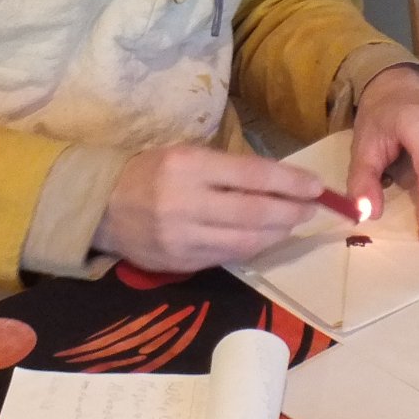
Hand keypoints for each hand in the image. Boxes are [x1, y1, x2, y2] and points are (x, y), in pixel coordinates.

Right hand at [92, 145, 323, 273]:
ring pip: (245, 241)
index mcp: (188, 166)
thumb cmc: (150, 172)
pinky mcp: (180, 263)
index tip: (316, 186)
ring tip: (292, 224)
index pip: (252, 175)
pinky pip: (227, 257)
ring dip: (276, 233)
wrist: (101, 207)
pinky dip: (252, 248)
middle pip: (254, 213)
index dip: (290, 182)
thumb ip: (227, 168)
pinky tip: (264, 238)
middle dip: (290, 211)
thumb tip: (279, 182)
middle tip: (311, 207)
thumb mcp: (185, 155)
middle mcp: (185, 202)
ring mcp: (182, 238)